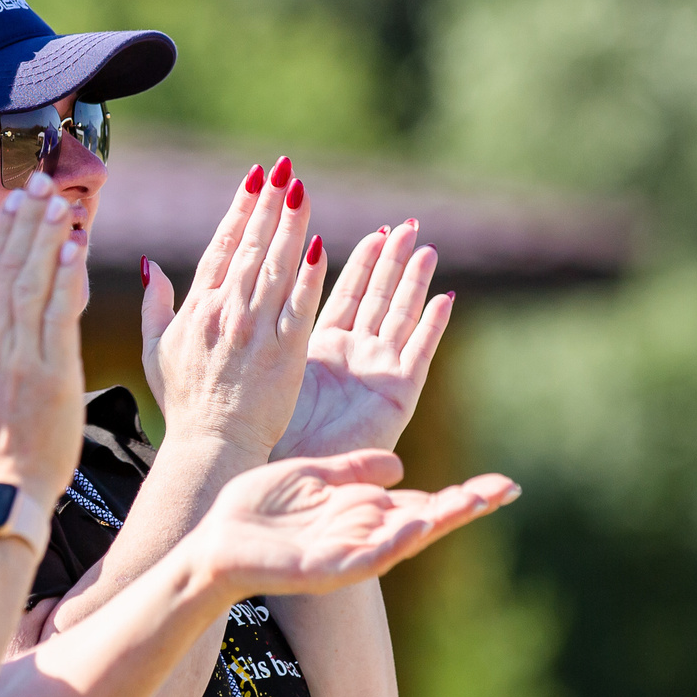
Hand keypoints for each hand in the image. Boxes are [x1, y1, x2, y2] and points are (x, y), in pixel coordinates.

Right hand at [0, 172, 87, 503]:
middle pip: (6, 269)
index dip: (0, 233)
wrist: (4, 487)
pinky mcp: (52, 373)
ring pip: (31, 283)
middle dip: (24, 221)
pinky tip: (74, 246)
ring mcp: (19, 357)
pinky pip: (58, 315)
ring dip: (46, 238)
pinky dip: (65, 278)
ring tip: (60, 202)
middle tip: (41, 182)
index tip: (15, 200)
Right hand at [141, 157, 326, 460]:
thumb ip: (155, 305)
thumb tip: (150, 265)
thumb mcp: (156, 351)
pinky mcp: (285, 354)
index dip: (240, 209)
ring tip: (301, 190)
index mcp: (197, 308)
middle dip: (269, 204)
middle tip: (284, 169)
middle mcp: (226, 313)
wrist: (212, 447)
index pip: (222, 247)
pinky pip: (300, 306)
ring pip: (276, 268)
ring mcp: (256, 332)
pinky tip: (319, 246)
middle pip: (251, 247)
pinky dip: (308, 276)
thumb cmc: (186, 403)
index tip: (255, 179)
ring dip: (290, 226)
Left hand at [187, 451, 518, 597]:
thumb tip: (399, 467)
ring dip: (436, 523)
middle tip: (505, 490)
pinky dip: (389, 544)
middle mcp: (362, 534)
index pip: (423, 502)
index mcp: (361, 511)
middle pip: (425, 521)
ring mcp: (345, 554)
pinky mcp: (320, 569)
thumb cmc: (256, 511)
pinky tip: (412, 529)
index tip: (502, 484)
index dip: (461, 494)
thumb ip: (353, 471)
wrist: (212, 542)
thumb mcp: (311, 476)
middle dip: (464, 506)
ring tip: (471, 503)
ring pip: (402, 541)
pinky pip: (362, 558)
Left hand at [273, 219, 451, 461]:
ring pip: (402, 318)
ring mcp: (379, 374)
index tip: (377, 230)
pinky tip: (445, 298)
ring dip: (416, 284)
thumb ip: (272, 328)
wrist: (291, 470)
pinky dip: (433, 326)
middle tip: (409, 226)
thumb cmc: (271, 428)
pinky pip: (419, 353)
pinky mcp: (398, 396)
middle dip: (394, 262)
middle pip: (380, 298)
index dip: (363, 262)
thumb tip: (251, 287)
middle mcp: (355, 356)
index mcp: (323, 347)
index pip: (348, 293)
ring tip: (427, 250)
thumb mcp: (269, 365)